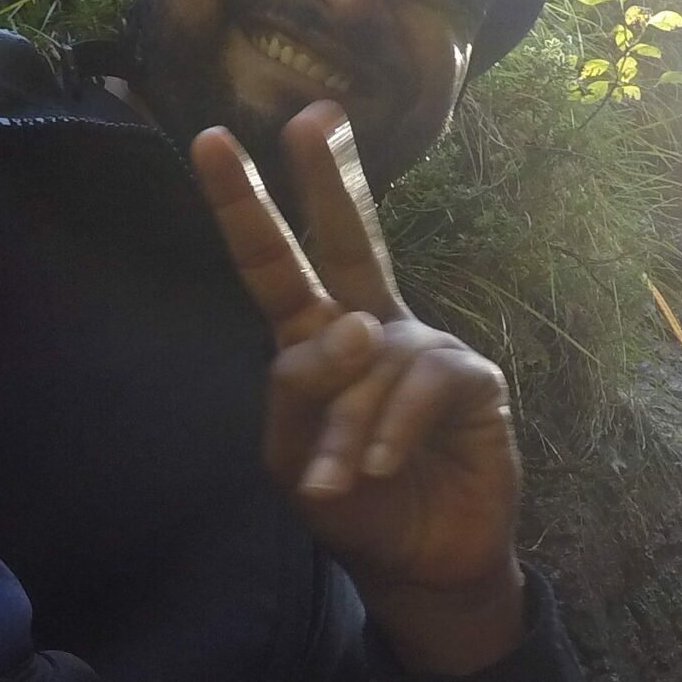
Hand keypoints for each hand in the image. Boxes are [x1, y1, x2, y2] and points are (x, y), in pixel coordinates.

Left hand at [193, 103, 525, 675]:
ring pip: (371, 354)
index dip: (244, 206)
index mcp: (317, 342)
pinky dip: (392, 428)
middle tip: (313, 116)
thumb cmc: (354, 508)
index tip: (209, 140)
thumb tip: (358, 326)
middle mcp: (372, 329)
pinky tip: (380, 464)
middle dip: (330, 177)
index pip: (275, 265)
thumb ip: (297, 390)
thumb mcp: (290, 459)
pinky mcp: (472, 379)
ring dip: (349, 424)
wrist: (421, 565)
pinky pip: (421, 382)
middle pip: (348, 239)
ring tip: (344, 476)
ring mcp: (424, 349)